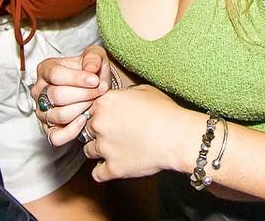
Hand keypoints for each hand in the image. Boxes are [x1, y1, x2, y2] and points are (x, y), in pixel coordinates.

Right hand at [33, 45, 112, 144]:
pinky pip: (55, 137)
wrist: (95, 90)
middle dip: (83, 94)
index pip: (55, 75)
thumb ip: (93, 57)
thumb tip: (90, 68)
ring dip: (81, 110)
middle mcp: (39, 91)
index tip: (95, 80)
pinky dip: (72, 131)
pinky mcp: (48, 130)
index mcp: (46, 69)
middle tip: (100, 92)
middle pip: (57, 95)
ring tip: (94, 103)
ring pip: (59, 115)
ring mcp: (42, 112)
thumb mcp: (96, 57)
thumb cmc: (92, 72)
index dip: (77, 78)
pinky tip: (84, 120)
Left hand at [84, 84, 201, 181]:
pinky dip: (103, 171)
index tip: (109, 118)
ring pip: (88, 151)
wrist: (177, 137)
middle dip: (99, 131)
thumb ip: (125, 95)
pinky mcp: (113, 168)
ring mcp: (104, 148)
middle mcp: (100, 124)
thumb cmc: (165, 113)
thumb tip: (121, 99)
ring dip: (99, 150)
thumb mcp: (144, 91)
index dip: (100, 114)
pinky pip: (97, 173)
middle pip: (87, 129)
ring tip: (114, 149)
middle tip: (115, 133)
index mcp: (105, 103)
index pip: (90, 109)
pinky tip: (111, 166)